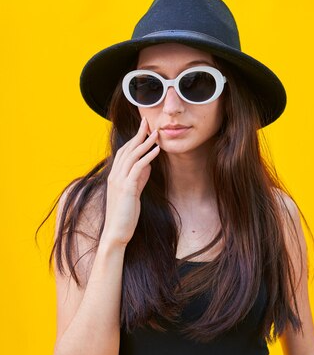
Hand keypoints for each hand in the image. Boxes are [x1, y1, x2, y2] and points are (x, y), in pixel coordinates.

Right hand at [101, 117, 159, 246]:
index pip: (124, 152)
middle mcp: (114, 175)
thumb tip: (148, 166)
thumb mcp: (134, 194)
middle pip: (127, 149)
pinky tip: (156, 150)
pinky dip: (148, 157)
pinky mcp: (126, 188)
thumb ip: (139, 179)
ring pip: (132, 156)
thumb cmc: (125, 216)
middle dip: (138, 135)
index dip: (133, 139)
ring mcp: (119, 181)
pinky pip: (138, 168)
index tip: (143, 129)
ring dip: (145, 143)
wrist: (116, 233)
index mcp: (114, 176)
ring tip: (156, 133)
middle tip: (148, 122)